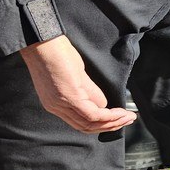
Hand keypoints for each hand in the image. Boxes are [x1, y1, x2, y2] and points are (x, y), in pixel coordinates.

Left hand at [19, 36, 136, 133]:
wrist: (41, 42)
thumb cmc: (55, 53)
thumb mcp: (75, 76)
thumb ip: (89, 91)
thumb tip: (104, 104)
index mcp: (55, 104)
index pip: (80, 123)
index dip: (102, 124)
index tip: (119, 119)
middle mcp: (56, 108)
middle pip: (86, 127)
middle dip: (111, 126)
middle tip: (128, 120)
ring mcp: (62, 104)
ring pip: (91, 123)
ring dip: (113, 122)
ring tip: (128, 117)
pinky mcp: (70, 96)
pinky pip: (93, 114)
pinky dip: (109, 116)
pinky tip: (120, 112)